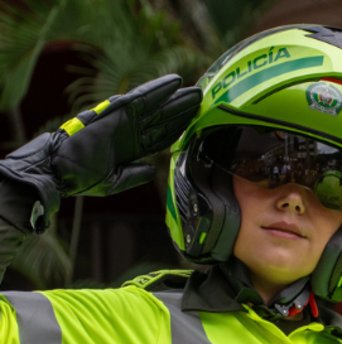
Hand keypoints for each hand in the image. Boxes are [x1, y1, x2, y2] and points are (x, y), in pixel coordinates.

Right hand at [0, 74, 199, 230]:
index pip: (161, 137)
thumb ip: (135, 174)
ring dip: (175, 97)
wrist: (58, 170)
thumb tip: (152, 170)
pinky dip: (156, 90)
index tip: (196, 122)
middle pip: (162, 118)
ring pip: (156, 106)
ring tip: (194, 89)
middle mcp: (130, 132)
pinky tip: (172, 83)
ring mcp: (123, 121)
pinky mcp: (115, 112)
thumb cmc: (79, 177)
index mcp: (131, 149)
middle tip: (201, 98)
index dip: (179, 128)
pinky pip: (140, 98)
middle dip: (182, 109)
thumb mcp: (114, 181)